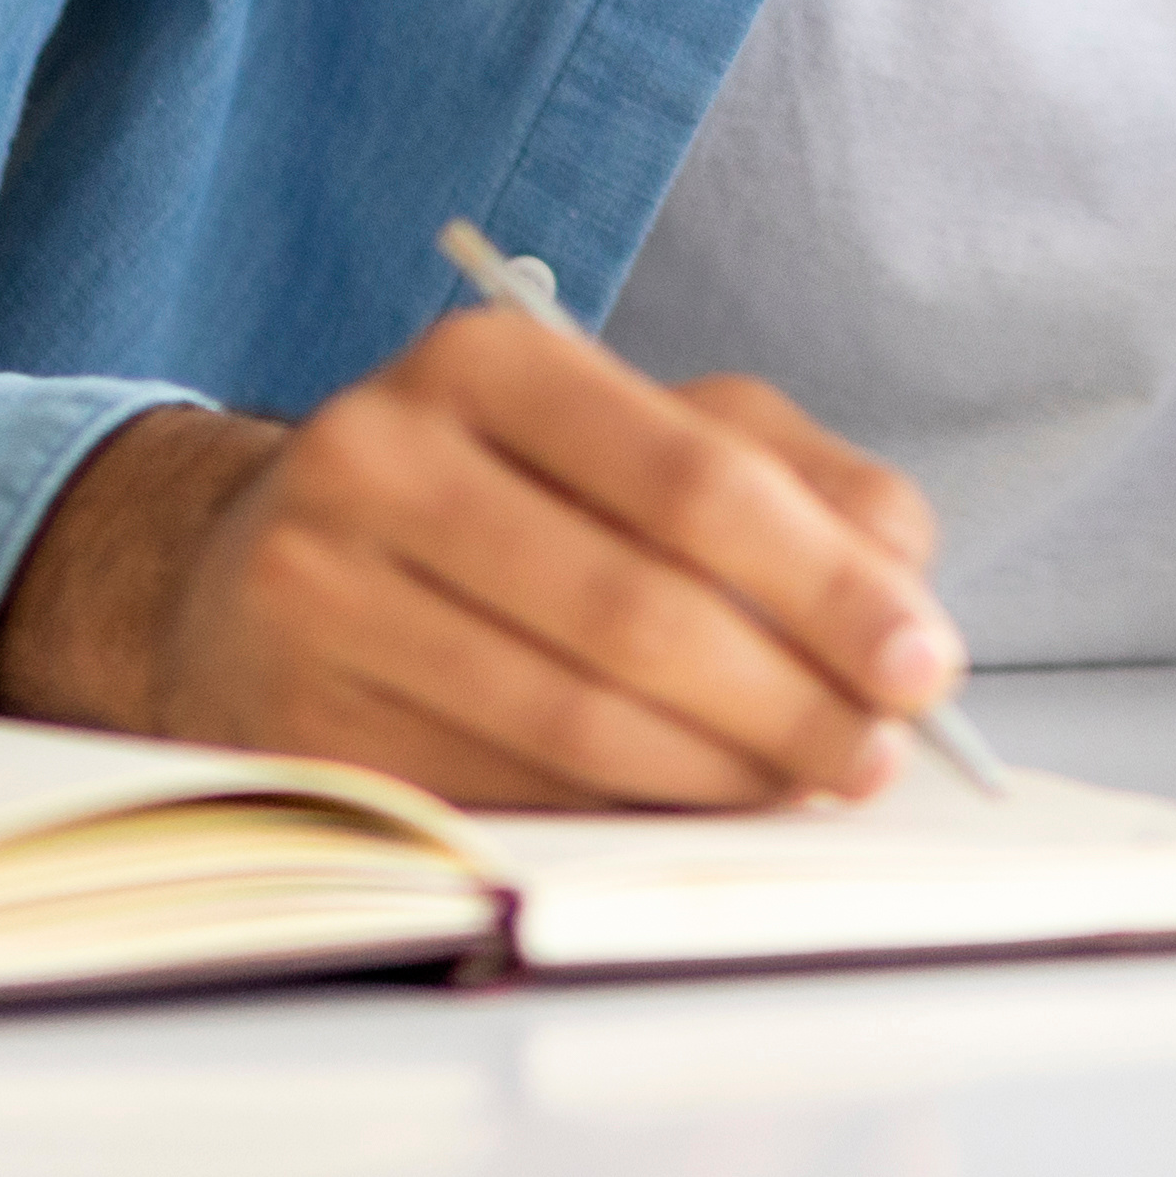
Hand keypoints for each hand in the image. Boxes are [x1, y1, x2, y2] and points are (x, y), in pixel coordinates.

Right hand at [0, 317, 964, 807]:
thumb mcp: (638, 433)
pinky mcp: (298, 722)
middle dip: (786, 698)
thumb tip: (902, 579)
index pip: (691, 477)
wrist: (253, 567)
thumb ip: (788, 478)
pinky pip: (499, 791)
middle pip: (634, 609)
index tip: (921, 663)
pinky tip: (682, 807)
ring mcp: (322, 596)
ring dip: (716, 773)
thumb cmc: (494, 498)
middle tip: (873, 750)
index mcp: (486, 362)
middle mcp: (382, 459)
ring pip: (569, 718)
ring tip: (799, 783)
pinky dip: (617, 814)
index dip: (824, 582)